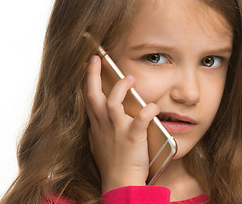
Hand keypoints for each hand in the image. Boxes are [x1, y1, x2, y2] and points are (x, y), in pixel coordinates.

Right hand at [83, 55, 159, 192]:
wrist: (120, 181)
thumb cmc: (111, 162)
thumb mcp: (98, 142)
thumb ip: (99, 127)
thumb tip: (99, 118)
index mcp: (96, 125)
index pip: (88, 97)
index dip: (87, 79)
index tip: (87, 65)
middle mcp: (103, 125)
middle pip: (92, 94)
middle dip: (92, 74)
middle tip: (96, 59)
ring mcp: (117, 130)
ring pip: (113, 102)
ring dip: (121, 88)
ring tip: (129, 79)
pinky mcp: (132, 137)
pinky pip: (140, 119)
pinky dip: (148, 111)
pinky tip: (154, 106)